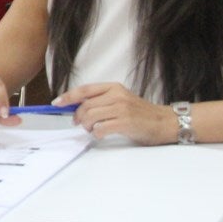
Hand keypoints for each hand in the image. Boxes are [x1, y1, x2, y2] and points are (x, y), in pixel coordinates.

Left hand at [55, 83, 177, 144]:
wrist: (165, 122)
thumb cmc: (140, 113)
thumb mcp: (120, 100)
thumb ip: (101, 101)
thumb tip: (76, 107)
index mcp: (114, 87)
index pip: (84, 90)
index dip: (68, 96)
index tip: (57, 103)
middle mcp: (117, 95)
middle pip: (85, 105)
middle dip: (77, 116)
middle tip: (79, 123)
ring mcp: (121, 108)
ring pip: (90, 116)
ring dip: (86, 126)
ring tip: (91, 129)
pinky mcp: (125, 122)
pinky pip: (100, 128)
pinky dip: (96, 133)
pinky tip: (100, 134)